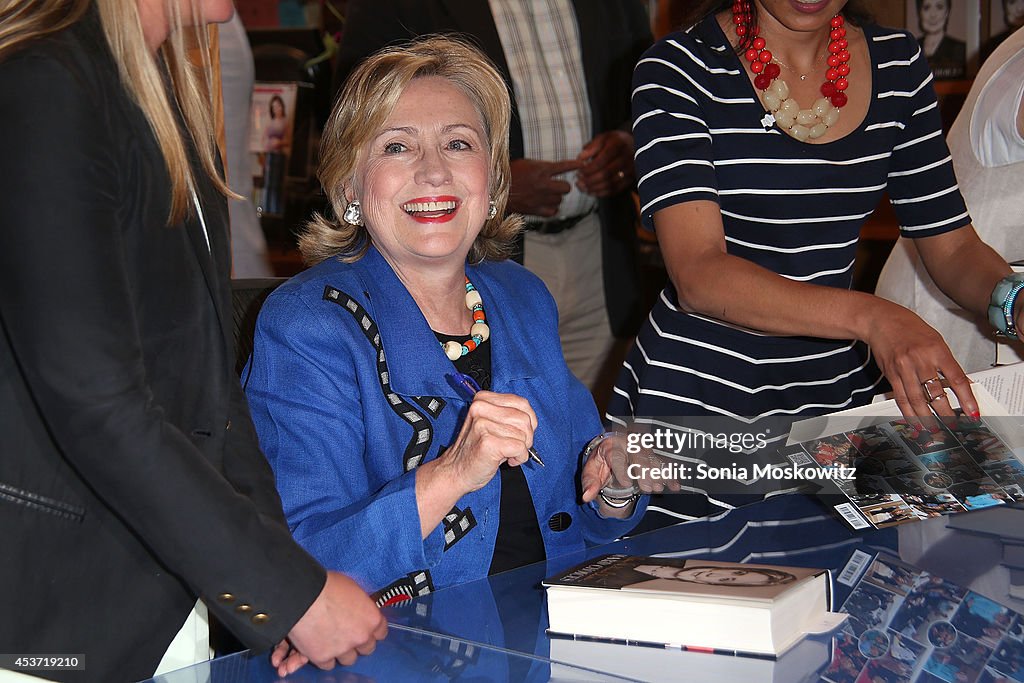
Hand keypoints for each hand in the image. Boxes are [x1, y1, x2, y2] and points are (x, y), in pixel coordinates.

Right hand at [272, 571, 387, 675]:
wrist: (303, 596)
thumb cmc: (326, 586)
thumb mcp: (353, 588)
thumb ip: (361, 604)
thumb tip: (360, 608)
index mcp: (372, 619)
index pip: (381, 632)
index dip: (372, 630)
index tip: (366, 628)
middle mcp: (361, 637)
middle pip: (367, 648)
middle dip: (358, 642)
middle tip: (347, 634)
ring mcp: (342, 649)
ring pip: (348, 659)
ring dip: (342, 652)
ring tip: (332, 640)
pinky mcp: (323, 657)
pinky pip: (328, 664)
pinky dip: (324, 657)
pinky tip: (319, 646)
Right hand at [439, 390, 536, 493]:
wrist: (456, 470)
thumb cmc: (476, 449)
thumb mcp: (491, 423)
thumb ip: (509, 415)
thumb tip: (531, 419)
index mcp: (482, 399)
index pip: (522, 403)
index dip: (528, 421)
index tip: (519, 433)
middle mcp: (480, 408)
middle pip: (525, 419)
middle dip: (526, 437)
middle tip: (512, 446)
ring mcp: (483, 424)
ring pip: (524, 434)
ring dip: (521, 449)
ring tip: (506, 453)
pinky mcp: (487, 442)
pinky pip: (520, 448)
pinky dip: (519, 457)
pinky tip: (506, 460)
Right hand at [508, 158, 582, 216]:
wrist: (494, 191)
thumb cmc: (508, 175)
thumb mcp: (526, 164)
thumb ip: (541, 167)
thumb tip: (551, 170)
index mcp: (541, 170)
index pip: (564, 166)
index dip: (575, 165)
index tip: (582, 165)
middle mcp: (543, 184)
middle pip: (567, 188)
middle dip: (564, 187)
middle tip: (558, 186)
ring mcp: (540, 198)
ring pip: (560, 200)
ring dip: (556, 198)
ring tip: (548, 195)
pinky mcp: (536, 210)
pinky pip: (553, 211)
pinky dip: (552, 209)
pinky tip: (547, 205)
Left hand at [575, 130, 634, 197]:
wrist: (633, 145)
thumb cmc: (613, 142)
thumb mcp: (603, 138)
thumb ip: (591, 147)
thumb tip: (580, 158)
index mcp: (618, 144)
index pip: (601, 160)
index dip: (588, 169)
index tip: (579, 171)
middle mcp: (627, 157)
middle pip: (606, 173)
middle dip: (589, 179)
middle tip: (578, 181)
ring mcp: (631, 169)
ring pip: (610, 183)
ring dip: (594, 188)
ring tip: (582, 187)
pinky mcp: (630, 179)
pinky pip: (615, 189)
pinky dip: (601, 193)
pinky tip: (591, 191)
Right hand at [865, 303, 978, 422]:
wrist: (881, 321)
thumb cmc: (910, 329)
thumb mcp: (936, 341)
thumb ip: (947, 363)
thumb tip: (960, 384)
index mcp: (936, 350)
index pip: (956, 379)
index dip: (966, 398)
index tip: (972, 412)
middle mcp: (919, 360)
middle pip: (935, 393)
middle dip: (946, 413)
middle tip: (953, 425)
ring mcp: (903, 368)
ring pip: (917, 399)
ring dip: (927, 417)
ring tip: (935, 429)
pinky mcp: (891, 374)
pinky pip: (900, 397)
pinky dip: (908, 412)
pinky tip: (915, 420)